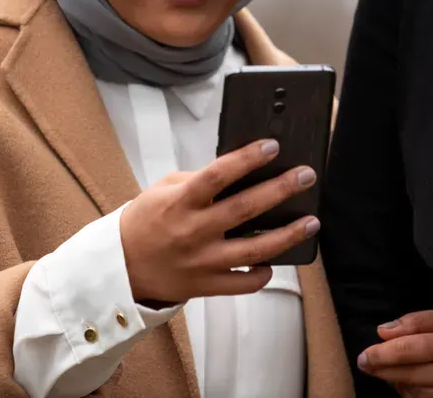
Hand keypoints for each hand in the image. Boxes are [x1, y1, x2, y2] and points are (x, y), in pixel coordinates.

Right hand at [119, 138, 317, 304]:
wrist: (121, 266)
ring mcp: (202, 261)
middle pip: (244, 209)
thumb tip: (240, 171)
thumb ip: (199, 180)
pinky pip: (243, 284)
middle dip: (280, 190)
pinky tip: (275, 261)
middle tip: (306, 176)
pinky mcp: (206, 285)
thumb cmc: (147, 219)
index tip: (272, 146)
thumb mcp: (165, 189)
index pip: (217, 175)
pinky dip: (262, 275)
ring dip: (287, 235)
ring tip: (311, 221)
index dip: (246, 159)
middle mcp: (194, 231)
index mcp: (181, 201)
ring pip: (253, 250)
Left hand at [357, 307, 432, 397]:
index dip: (381, 354)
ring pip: (415, 393)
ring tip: (392, 371)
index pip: (409, 349)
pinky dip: (413, 395)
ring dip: (398, 383)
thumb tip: (383, 332)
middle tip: (366, 364)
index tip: (364, 355)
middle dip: (383, 369)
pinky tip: (410, 384)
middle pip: (409, 374)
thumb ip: (418, 321)